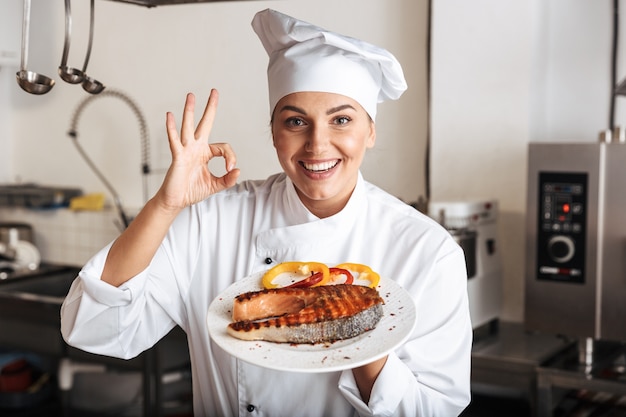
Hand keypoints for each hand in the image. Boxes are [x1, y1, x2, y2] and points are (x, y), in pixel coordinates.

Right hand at [157, 89, 239, 211]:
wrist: (176, 201)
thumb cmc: (192, 191)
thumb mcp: (215, 186)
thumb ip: (227, 180)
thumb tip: (237, 171)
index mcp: (205, 153)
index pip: (223, 147)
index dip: (230, 156)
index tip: (230, 168)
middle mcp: (196, 148)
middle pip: (204, 123)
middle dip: (210, 108)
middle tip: (214, 92)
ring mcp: (186, 150)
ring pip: (188, 127)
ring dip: (190, 111)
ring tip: (191, 96)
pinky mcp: (177, 156)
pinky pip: (174, 140)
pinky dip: (172, 128)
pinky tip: (170, 116)